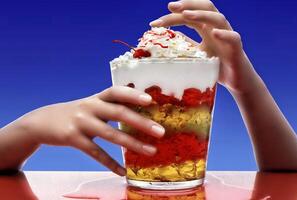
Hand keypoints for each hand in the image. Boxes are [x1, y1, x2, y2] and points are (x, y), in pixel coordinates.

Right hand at [16, 86, 164, 175]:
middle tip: (160, 132)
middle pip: (118, 113)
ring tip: (151, 152)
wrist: (41, 121)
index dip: (133, 94)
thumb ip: (109, 107)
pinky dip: (111, 163)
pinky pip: (95, 153)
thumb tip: (137, 110)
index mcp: (96, 98)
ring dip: (133, 144)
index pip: (116, 92)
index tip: (150, 100)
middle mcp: (89, 107)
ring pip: (110, 134)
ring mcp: (80, 123)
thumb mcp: (90, 105)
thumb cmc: (75, 113)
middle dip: (141, 122)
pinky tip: (123, 172)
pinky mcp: (73, 138)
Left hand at [150, 0, 260, 93]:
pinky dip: (224, 34)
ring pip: (218, 18)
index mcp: (206, 29)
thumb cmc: (216, 66)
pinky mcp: (236, 49)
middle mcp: (216, 28)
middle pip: (205, 7)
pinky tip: (214, 33)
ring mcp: (227, 36)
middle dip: (187, 4)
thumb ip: (186, 45)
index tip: (154, 23)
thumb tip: (167, 41)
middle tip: (170, 6)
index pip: (188, 16)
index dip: (172, 17)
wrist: (236, 81)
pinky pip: (233, 38)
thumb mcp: (196, 55)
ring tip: (186, 14)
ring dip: (202, 14)